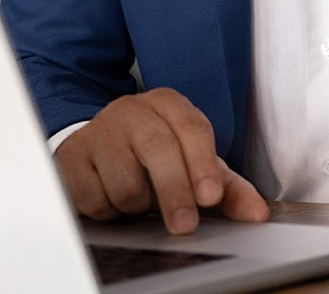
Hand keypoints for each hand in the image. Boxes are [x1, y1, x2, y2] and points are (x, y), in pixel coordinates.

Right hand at [54, 87, 269, 233]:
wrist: (96, 146)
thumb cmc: (152, 156)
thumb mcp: (194, 165)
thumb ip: (228, 188)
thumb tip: (257, 214)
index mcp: (168, 104)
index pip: (191, 128)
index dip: (203, 165)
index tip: (211, 198)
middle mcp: (132, 110)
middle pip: (158, 149)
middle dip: (175, 192)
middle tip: (185, 225)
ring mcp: (99, 131)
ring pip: (125, 180)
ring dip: (138, 204)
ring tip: (140, 199)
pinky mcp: (71, 157)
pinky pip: (95, 197)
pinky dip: (109, 210)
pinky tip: (112, 198)